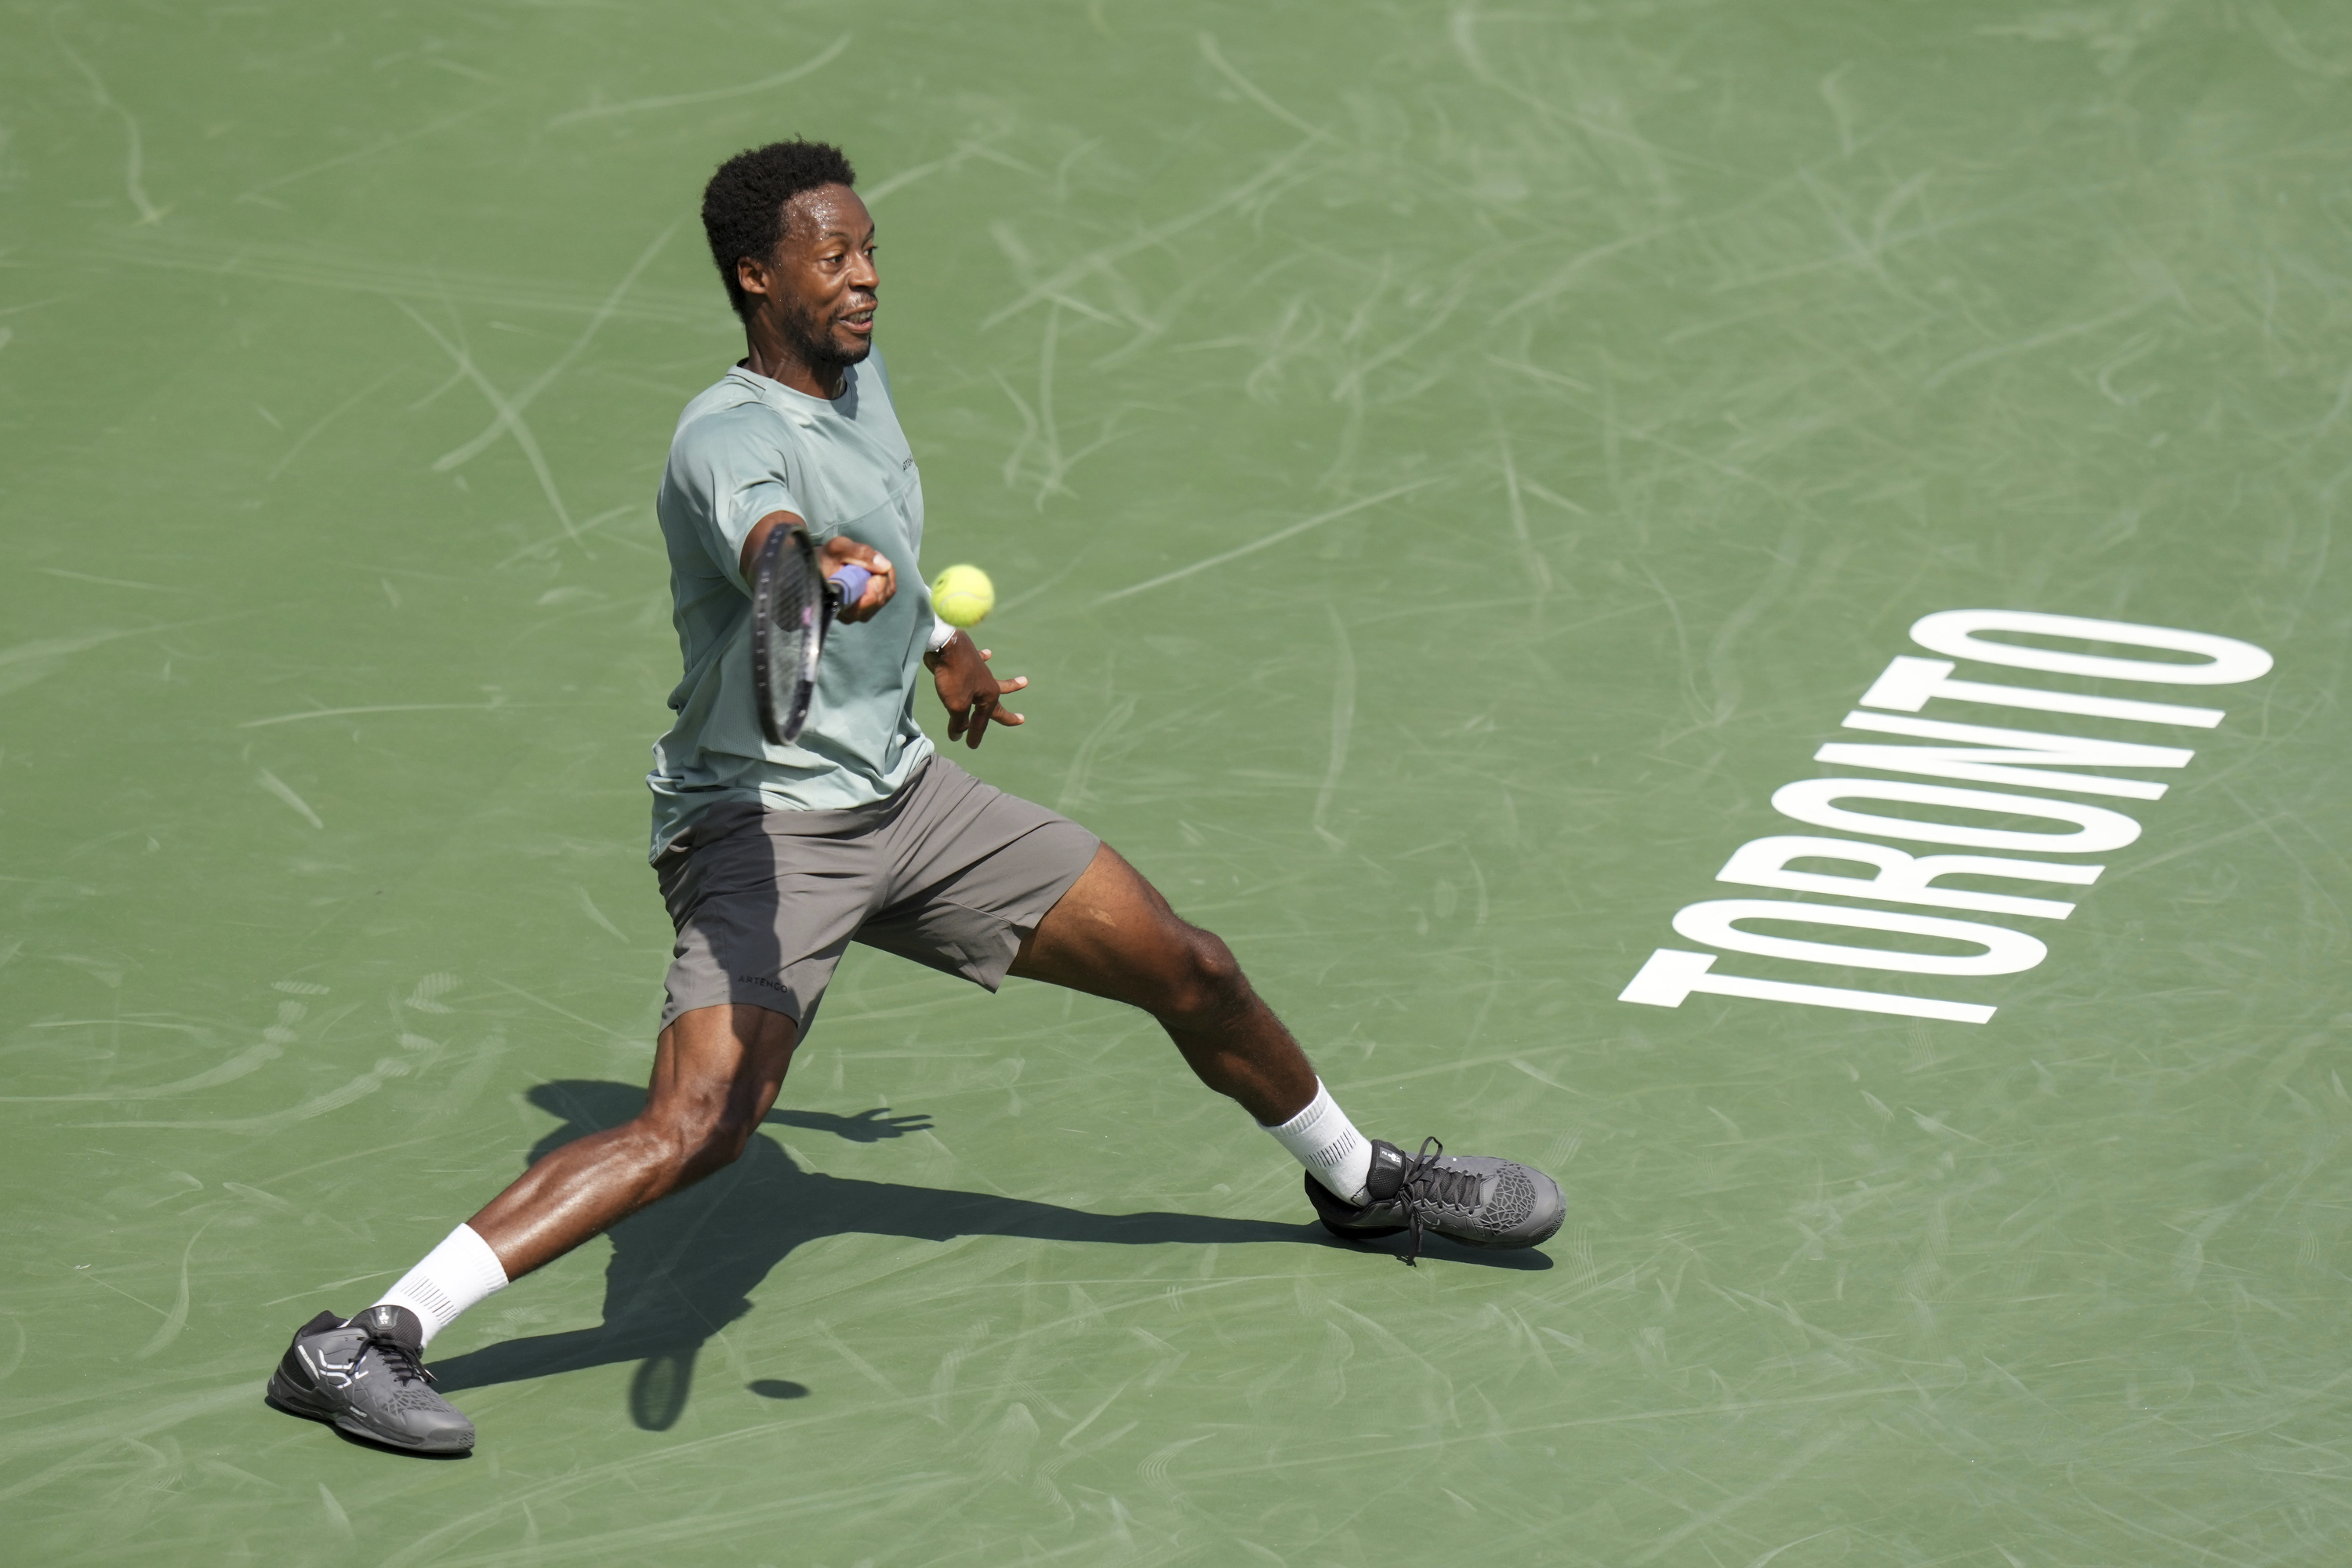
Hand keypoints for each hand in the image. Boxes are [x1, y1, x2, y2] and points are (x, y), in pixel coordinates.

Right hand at [820, 534, 894, 623]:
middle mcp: (851, 616)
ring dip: (882, 576)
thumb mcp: (839, 547)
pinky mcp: (865, 612)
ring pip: (885, 595)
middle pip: (882, 595)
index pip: (873, 597)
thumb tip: (885, 565)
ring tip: (865, 565)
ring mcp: (859, 616)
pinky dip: (882, 581)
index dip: (877, 577)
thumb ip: (861, 553)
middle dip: (880, 574)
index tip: (865, 563)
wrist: (815, 569)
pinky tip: (869, 573)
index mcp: (842, 603)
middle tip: (865, 561)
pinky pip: (885, 596)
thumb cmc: (825, 558)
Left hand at [927, 631, 1026, 748]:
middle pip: (998, 704)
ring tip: (1024, 682)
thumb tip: (958, 734)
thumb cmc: (953, 676)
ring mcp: (980, 670)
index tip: (970, 746)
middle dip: (1008, 716)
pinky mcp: (969, 658)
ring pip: (995, 680)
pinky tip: (988, 654)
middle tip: (1021, 719)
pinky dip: (985, 658)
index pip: (981, 722)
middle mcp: (988, 684)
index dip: (975, 735)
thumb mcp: (955, 705)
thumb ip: (958, 722)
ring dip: (1008, 684)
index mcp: (988, 697)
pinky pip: (980, 659)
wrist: (946, 645)